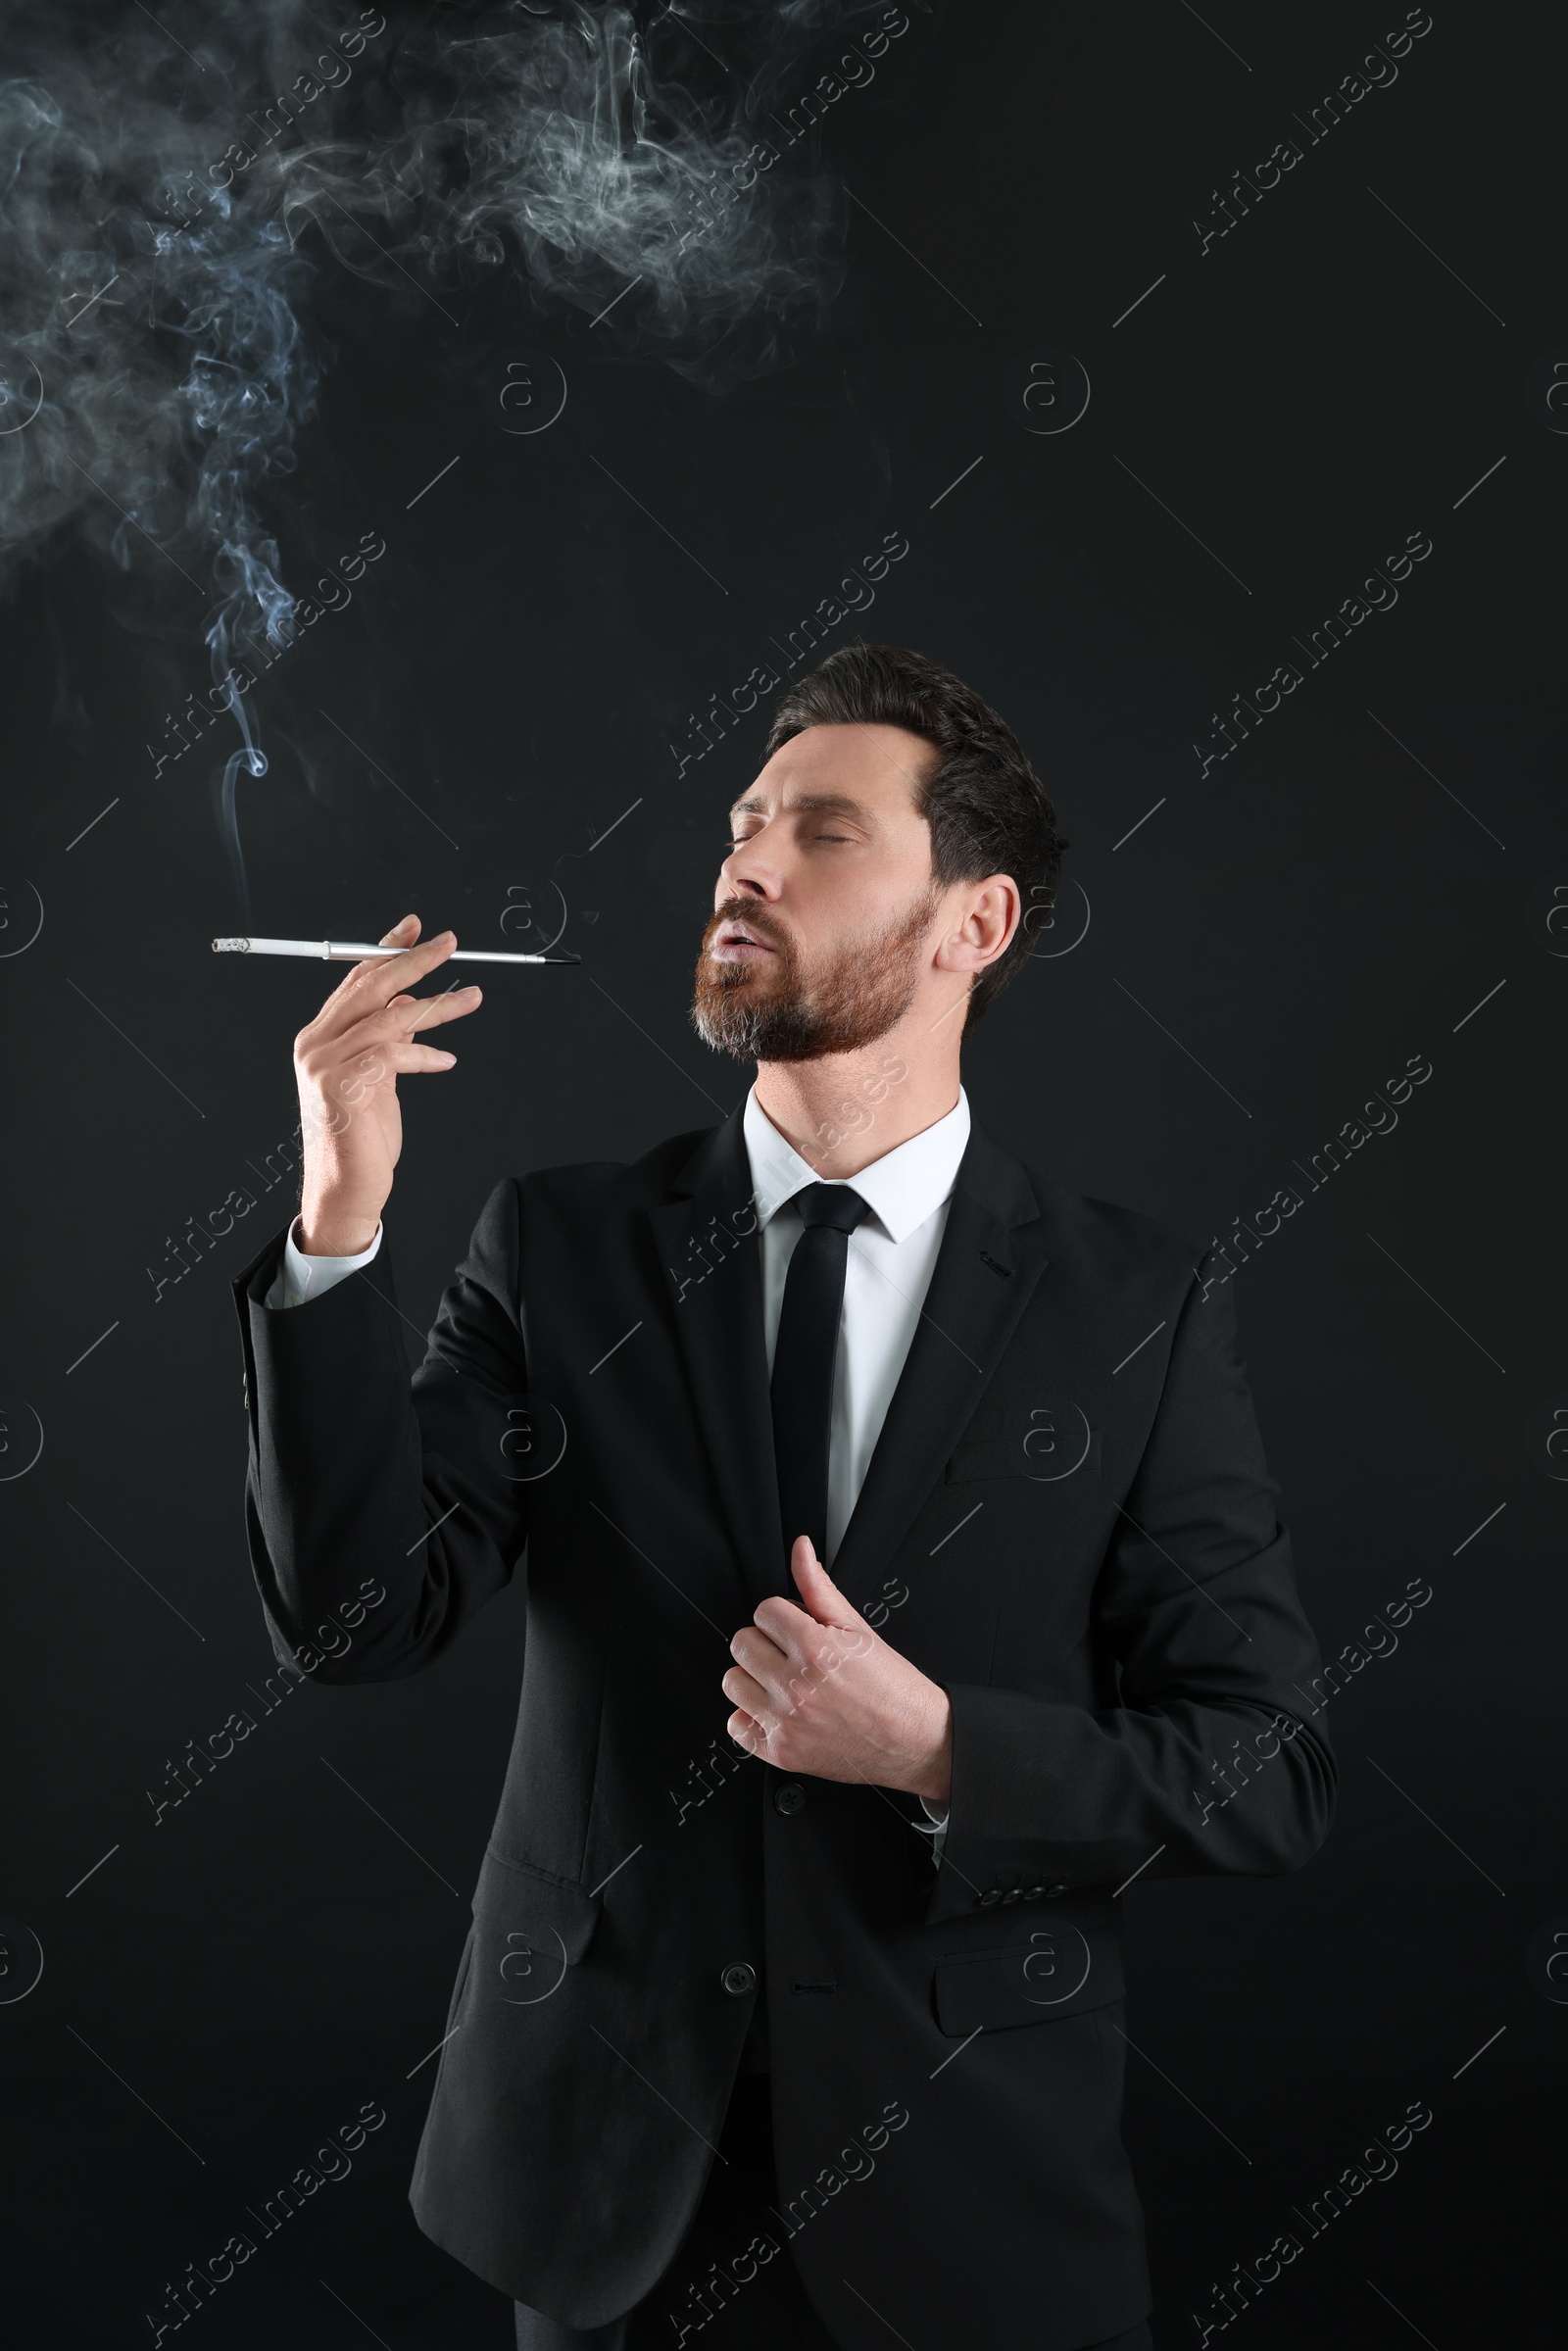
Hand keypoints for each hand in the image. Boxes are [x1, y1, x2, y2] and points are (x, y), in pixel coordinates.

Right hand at [293, 914, 482, 1255]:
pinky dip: (426, 1054)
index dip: (385, 950)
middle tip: (450, 943)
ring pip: (390, 1015)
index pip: (353, 980)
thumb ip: (388, 1038)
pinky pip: (396, 1053)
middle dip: (412, 959)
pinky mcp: (347, 1083)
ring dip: (438, 1005)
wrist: (345, 1186)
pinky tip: (446, 1060)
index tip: (414, 930)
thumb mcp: (378, 1076)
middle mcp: (316, 1044)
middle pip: (369, 985)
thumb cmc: (362, 1136)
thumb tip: (413, 1001)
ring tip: (473, 997)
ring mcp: (327, 1063)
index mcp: (319, 1037)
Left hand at [723, 1537, 952, 1803]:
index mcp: (815, 1649)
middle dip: (765, 1643)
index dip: (782, 1616)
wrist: (914, 1740)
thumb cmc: (892, 1688)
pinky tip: (778, 1712)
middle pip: (742, 1644)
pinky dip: (752, 1719)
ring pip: (732, 1682)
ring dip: (753, 1679)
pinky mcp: (780, 1752)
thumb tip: (801, 1550)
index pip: (764, 1611)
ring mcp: (785, 1722)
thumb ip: (819, 1587)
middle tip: (791, 1655)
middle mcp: (796, 1686)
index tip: (796, 1628)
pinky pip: (736, 1727)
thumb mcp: (858, 1628)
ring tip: (783, 1682)